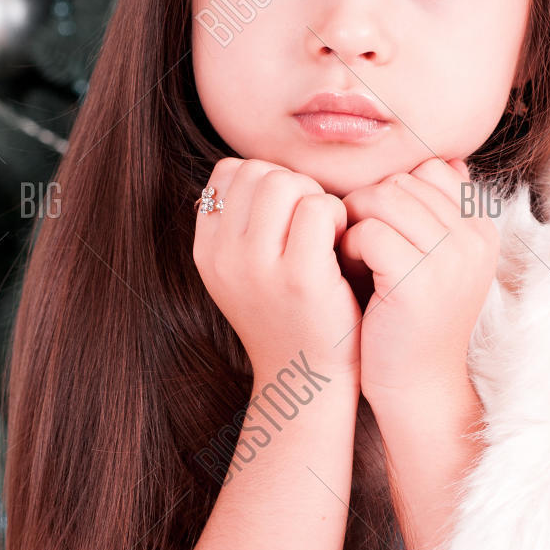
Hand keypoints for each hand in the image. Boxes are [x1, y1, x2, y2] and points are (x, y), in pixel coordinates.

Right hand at [192, 157, 361, 388]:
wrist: (308, 378)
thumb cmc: (289, 314)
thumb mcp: (244, 271)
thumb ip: (240, 224)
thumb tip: (247, 171)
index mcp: (207, 251)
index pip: (228, 172)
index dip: (266, 182)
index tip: (286, 218)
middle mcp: (223, 258)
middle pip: (258, 171)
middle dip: (294, 186)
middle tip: (312, 226)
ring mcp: (258, 268)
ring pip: (286, 182)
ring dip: (315, 199)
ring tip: (325, 236)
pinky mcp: (301, 278)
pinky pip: (319, 208)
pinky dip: (338, 217)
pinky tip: (342, 247)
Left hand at [337, 157, 498, 402]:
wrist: (417, 386)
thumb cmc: (411, 319)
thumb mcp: (435, 260)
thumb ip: (436, 212)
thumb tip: (440, 158)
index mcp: (481, 230)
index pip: (430, 170)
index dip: (393, 193)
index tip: (383, 229)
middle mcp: (472, 239)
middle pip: (400, 182)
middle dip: (368, 207)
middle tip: (360, 247)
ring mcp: (449, 259)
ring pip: (382, 199)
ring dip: (355, 224)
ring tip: (355, 258)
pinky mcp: (417, 280)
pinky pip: (368, 232)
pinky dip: (349, 248)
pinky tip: (352, 272)